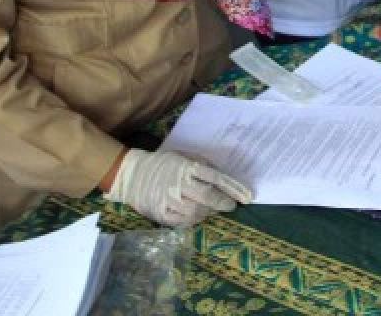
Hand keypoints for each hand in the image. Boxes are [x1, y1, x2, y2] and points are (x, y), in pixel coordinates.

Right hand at [105, 149, 252, 226]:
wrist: (133, 176)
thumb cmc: (164, 164)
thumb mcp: (184, 156)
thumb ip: (203, 165)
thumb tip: (224, 178)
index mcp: (186, 167)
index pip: (216, 178)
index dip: (234, 188)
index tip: (246, 196)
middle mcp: (178, 184)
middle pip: (208, 197)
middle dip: (224, 203)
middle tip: (231, 206)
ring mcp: (169, 201)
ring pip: (197, 212)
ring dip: (210, 212)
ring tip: (214, 209)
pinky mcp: (161, 214)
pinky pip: (184, 222)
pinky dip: (195, 221)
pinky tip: (199, 216)